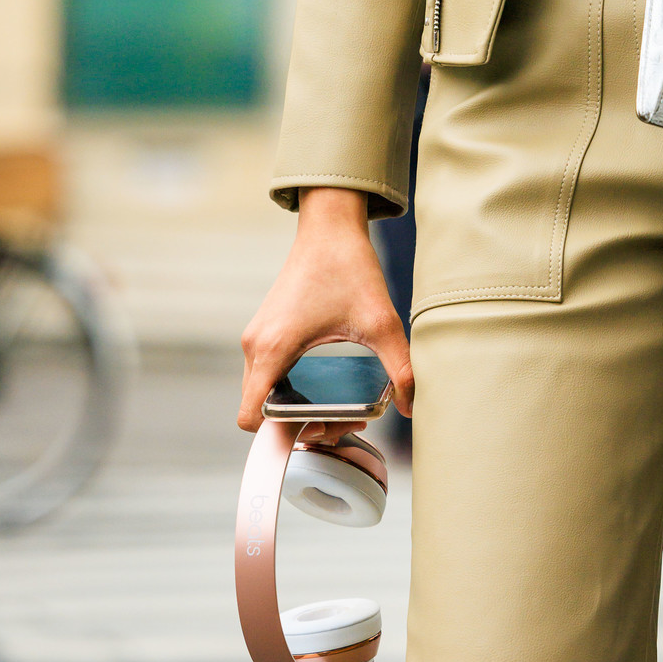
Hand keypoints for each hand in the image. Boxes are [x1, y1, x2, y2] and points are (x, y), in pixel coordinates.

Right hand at [238, 187, 413, 437]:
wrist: (330, 227)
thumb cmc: (348, 267)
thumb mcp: (381, 322)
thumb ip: (400, 368)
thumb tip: (412, 406)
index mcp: (273, 348)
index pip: (251, 418)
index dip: (280, 434)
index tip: (320, 426)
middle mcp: (255, 345)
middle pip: (258, 411)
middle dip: (295, 425)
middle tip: (338, 422)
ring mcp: (256, 337)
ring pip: (262, 394)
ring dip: (290, 409)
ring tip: (333, 409)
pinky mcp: (265, 330)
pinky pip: (266, 375)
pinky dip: (287, 390)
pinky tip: (321, 387)